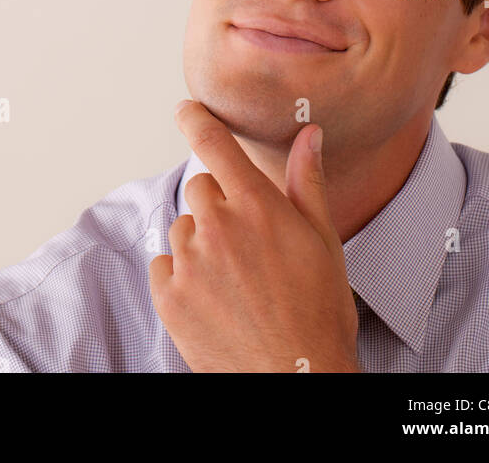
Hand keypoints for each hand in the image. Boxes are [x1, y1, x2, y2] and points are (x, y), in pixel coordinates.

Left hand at [149, 100, 359, 372]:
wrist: (297, 379)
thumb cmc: (319, 312)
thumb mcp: (324, 241)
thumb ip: (307, 181)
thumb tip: (309, 133)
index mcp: (256, 205)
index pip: (213, 144)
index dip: (195, 119)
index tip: (185, 109)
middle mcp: (217, 226)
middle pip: (200, 188)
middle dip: (218, 207)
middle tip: (247, 245)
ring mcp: (189, 262)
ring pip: (183, 230)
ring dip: (201, 245)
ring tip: (236, 282)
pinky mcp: (169, 297)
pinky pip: (164, 266)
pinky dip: (181, 278)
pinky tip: (214, 301)